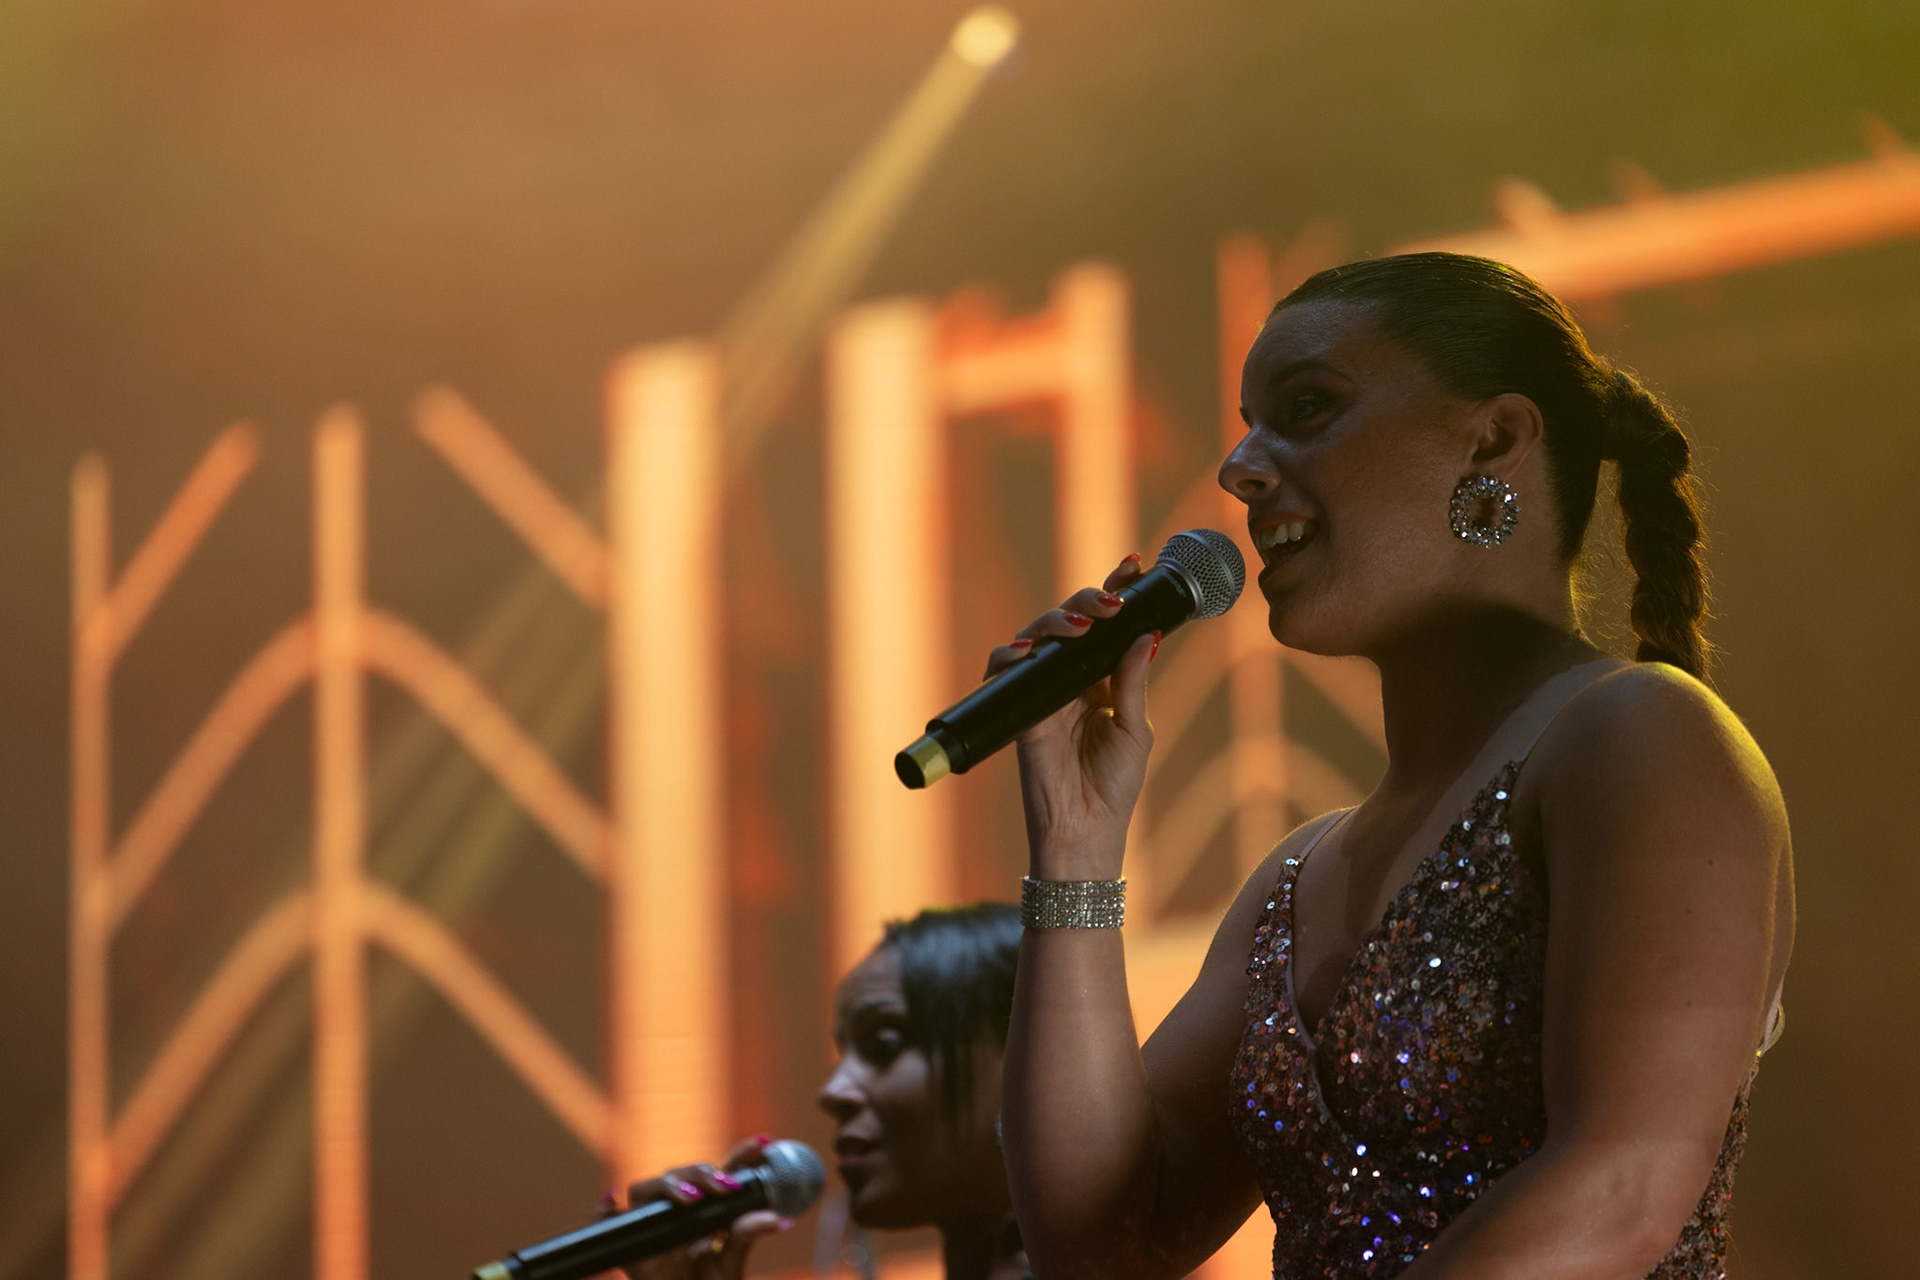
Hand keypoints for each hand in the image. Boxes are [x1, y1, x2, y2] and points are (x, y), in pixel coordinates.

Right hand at [610, 1137, 792, 1279]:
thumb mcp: (730, 1265)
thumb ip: (746, 1239)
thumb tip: (779, 1219)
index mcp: (704, 1209)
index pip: (719, 1172)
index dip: (739, 1154)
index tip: (765, 1142)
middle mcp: (674, 1209)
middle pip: (681, 1174)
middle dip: (703, 1173)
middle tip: (727, 1188)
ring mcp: (649, 1223)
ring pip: (647, 1186)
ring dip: (668, 1186)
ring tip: (692, 1199)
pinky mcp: (627, 1245)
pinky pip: (606, 1221)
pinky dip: (603, 1210)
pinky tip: (610, 1201)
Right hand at [985, 555, 1156, 879]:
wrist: (1085, 830)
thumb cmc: (1114, 786)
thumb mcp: (1135, 728)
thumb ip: (1133, 680)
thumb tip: (1146, 633)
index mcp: (1103, 678)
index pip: (1107, 625)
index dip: (1115, 591)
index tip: (1134, 563)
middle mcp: (1071, 678)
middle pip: (1069, 620)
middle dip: (1086, 600)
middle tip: (1108, 602)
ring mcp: (1042, 690)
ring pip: (1036, 635)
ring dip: (1054, 620)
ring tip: (1079, 625)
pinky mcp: (1018, 708)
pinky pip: (1004, 670)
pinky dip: (1011, 654)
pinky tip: (1029, 651)